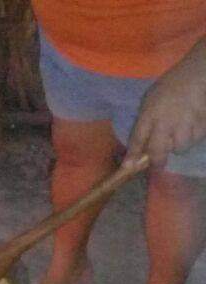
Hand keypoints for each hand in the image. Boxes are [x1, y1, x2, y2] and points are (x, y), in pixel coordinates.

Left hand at [125, 40, 205, 167]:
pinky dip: (194, 136)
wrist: (198, 74)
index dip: (132, 155)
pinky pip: (197, 139)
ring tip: (180, 134)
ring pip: (180, 148)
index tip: (128, 167)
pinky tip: (192, 127)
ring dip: (178, 145)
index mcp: (150, 114)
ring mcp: (186, 124)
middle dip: (157, 161)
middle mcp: (166, 121)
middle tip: (157, 163)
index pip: (137, 139)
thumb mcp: (150, 99)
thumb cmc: (171, 86)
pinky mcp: (203, 123)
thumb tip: (141, 143)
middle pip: (158, 151)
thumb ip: (146, 120)